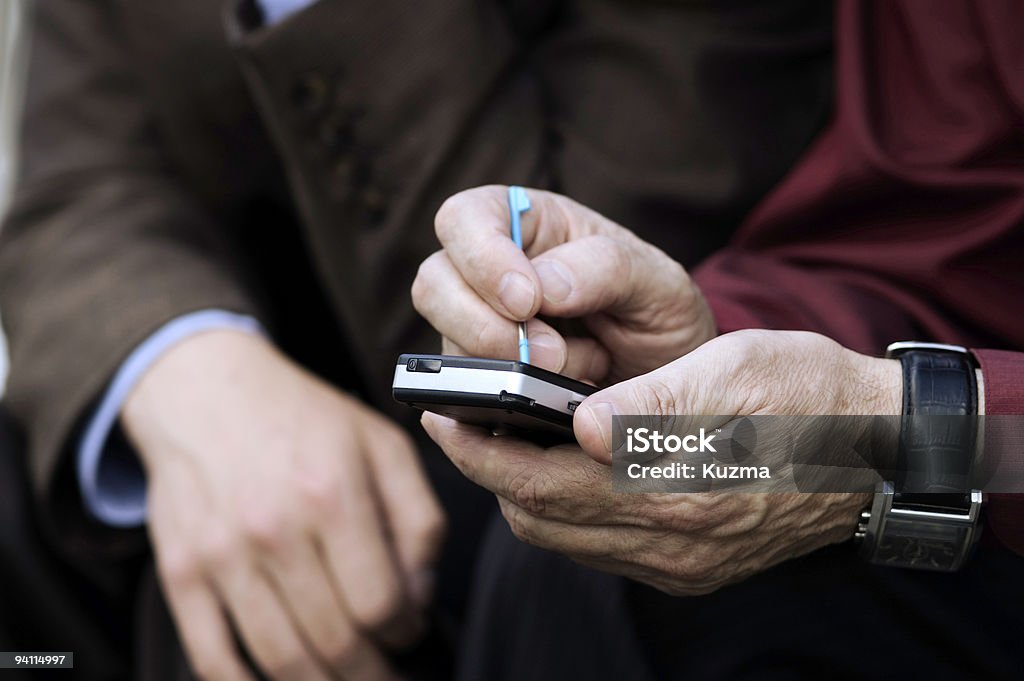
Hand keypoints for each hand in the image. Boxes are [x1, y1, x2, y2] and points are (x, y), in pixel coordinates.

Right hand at [122, 330, 444, 680]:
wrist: (207, 391)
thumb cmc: (304, 420)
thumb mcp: (382, 446)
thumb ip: (419, 519)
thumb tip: (420, 596)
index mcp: (332, 494)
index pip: (380, 603)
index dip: (404, 631)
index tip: (408, 631)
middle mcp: (274, 529)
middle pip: (335, 641)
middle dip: (371, 670)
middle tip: (383, 670)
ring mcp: (221, 555)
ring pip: (281, 659)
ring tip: (343, 678)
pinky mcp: (181, 572)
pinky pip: (212, 657)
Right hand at [412, 186, 715, 382]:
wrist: (668, 378)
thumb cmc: (658, 310)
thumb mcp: (655, 279)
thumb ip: (607, 268)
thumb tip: (545, 285)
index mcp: (524, 225)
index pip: (464, 219)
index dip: (481, 257)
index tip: (526, 300)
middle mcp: (486, 275)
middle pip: (433, 285)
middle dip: (484, 327)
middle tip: (547, 353)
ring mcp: (477, 332)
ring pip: (447, 348)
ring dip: (507, 370)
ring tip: (575, 371)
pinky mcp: (481, 386)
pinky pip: (467, 399)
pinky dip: (511, 406)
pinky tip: (558, 402)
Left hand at [421, 330, 900, 595]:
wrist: (882, 451)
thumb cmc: (809, 394)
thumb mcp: (735, 371)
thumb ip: (652, 404)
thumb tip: (576, 425)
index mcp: (675, 492)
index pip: (541, 484)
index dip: (480, 450)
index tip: (441, 413)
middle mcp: (672, 542)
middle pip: (542, 517)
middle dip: (489, 470)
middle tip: (458, 422)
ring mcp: (681, 562)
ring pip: (565, 538)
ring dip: (524, 493)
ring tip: (502, 441)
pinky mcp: (692, 567)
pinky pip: (600, 548)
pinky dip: (565, 512)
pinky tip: (564, 471)